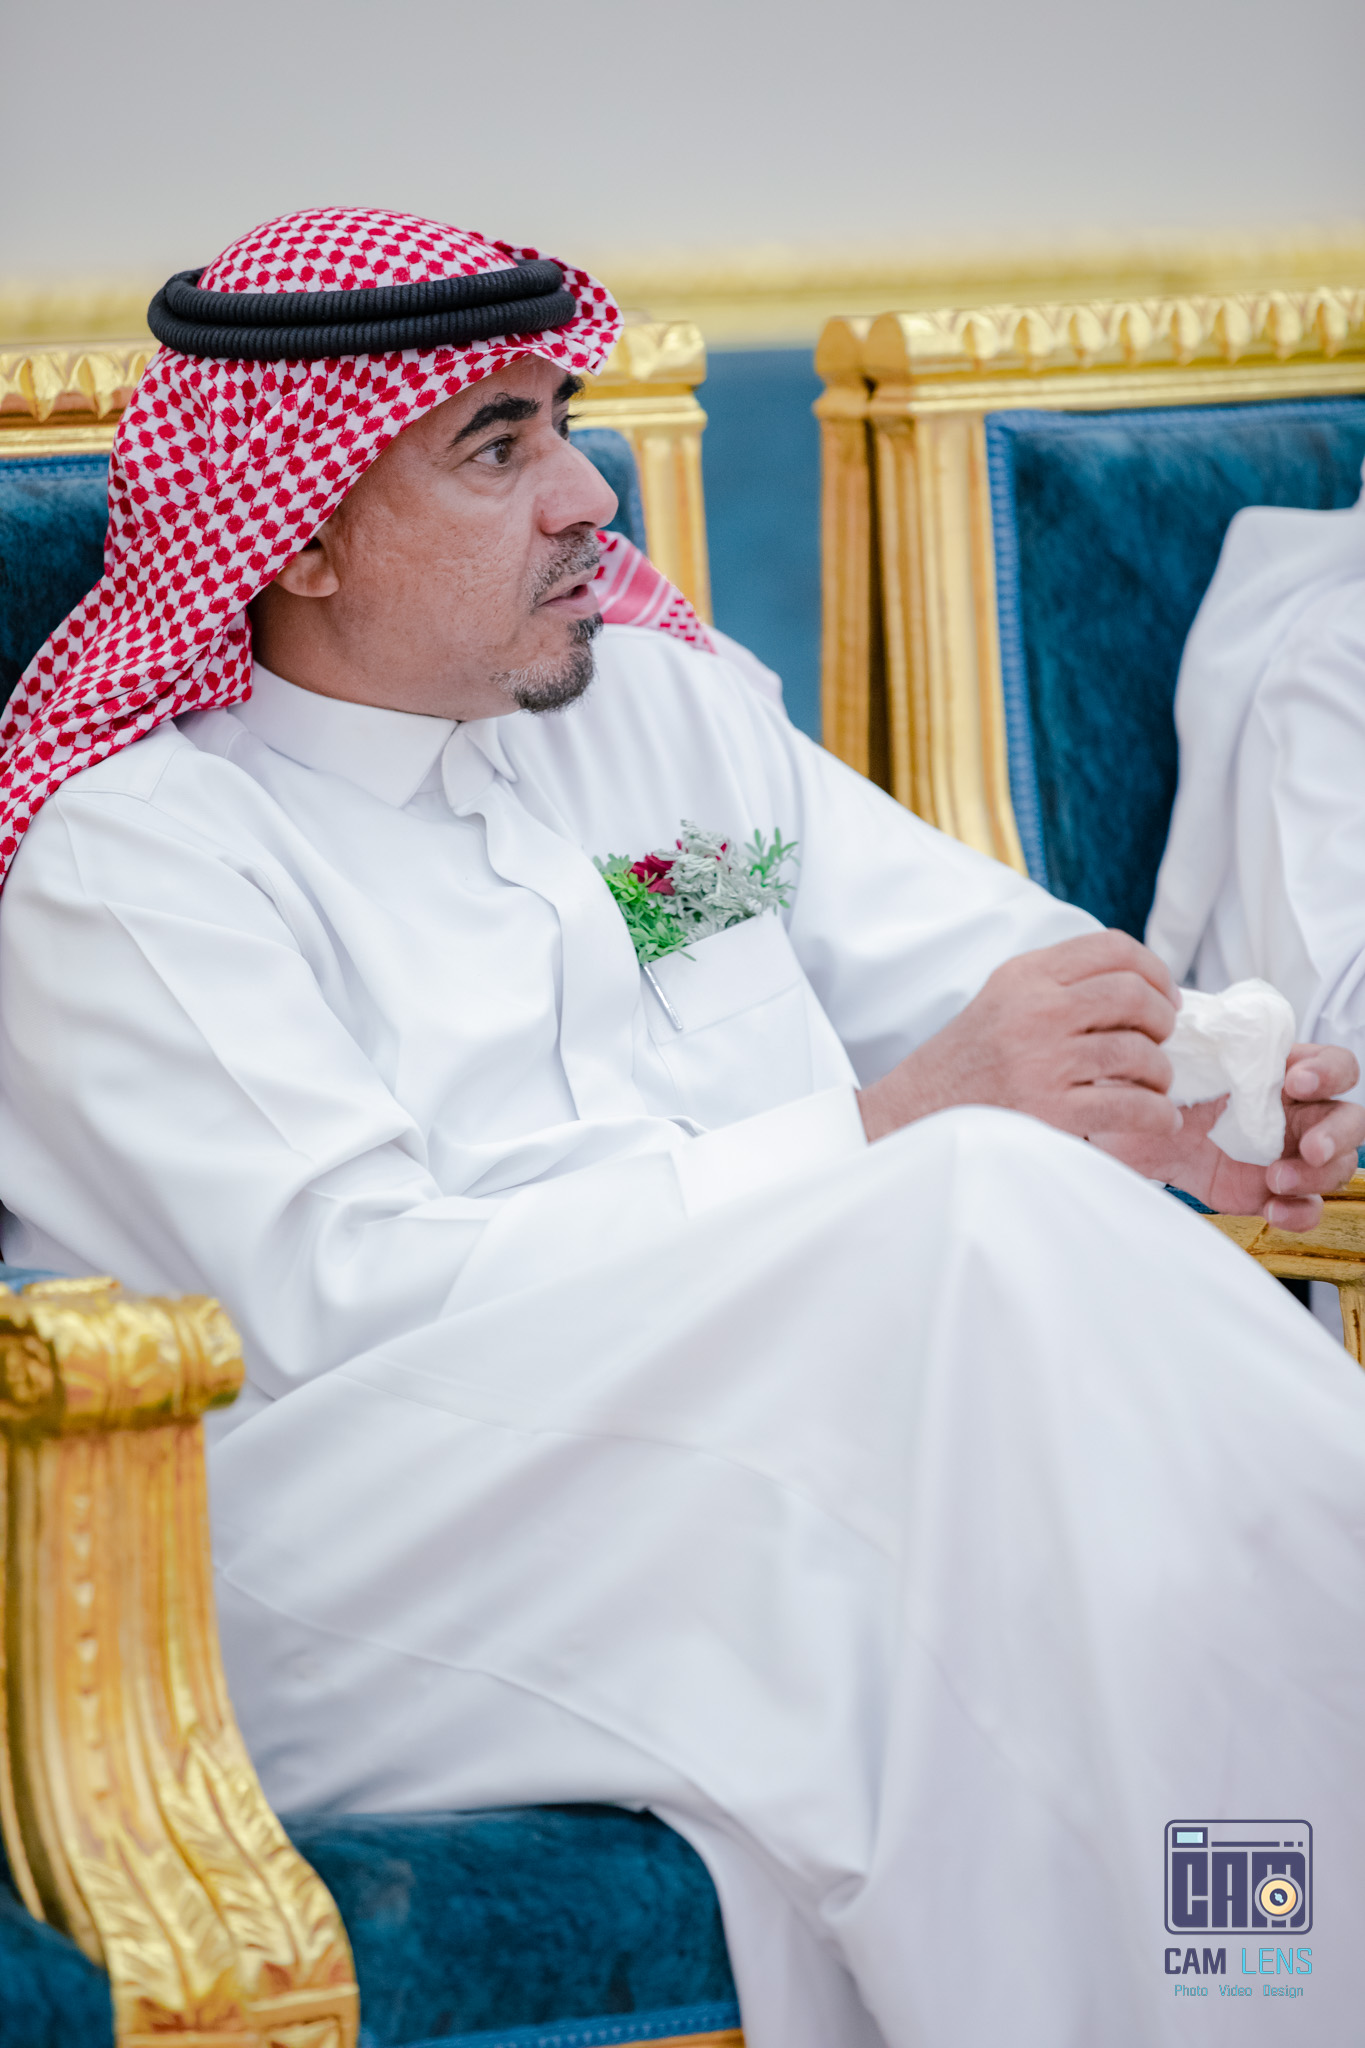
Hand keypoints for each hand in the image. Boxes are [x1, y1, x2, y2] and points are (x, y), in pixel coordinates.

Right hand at [858, 930, 1181, 1145]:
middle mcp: (1035, 1011)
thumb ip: (1060, 981)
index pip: (1112, 948)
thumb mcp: (1003, 997)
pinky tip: (1157, 1115)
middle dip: (1162, 1018)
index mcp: (1025, 976)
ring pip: (1138, 1053)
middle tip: (1160, 1037)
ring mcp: (1043, 1061)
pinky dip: (1156, 1112)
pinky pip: (1130, 1107)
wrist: (919, 1112)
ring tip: (1153, 1081)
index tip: (1164, 994)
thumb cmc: (968, 1059)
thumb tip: (1140, 984)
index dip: (1155, 969)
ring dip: (1160, 1071)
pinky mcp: (1051, 1111)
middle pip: (1133, 995)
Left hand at [1095, 1043, 1364, 1229]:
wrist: (1130, 1130)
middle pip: (1350, 1120)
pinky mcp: (1269, 1191)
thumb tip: (1181, 1018)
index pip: (1334, 1064)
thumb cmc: (1156, 1084)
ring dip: (1317, 1176)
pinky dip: (1299, 1213)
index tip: (1295, 1082)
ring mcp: (1286, 1153)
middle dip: (1339, 1134)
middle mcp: (1294, 1111)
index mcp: (1280, 1069)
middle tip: (1309, 1147)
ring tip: (1275, 1180)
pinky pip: (1306, 1207)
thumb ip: (1189, 1039)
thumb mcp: (1171, 1056)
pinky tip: (1273, 1210)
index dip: (1328, 1072)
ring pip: (1337, 1166)